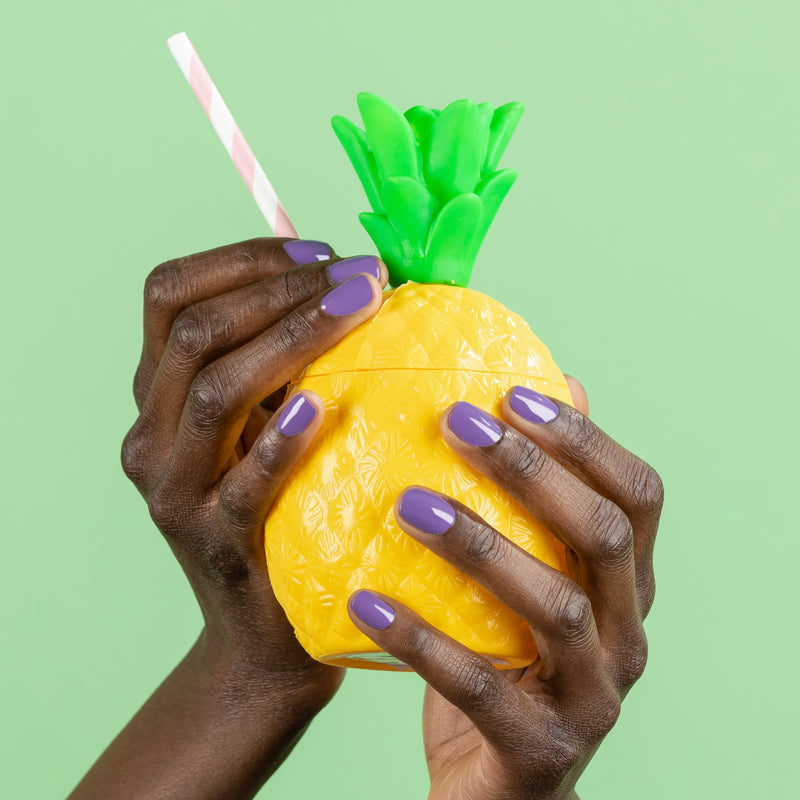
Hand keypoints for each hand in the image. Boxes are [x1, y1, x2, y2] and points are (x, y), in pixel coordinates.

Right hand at [71, 238, 386, 798]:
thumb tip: (365, 283)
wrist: (264, 628)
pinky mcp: (211, 539)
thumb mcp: (271, 426)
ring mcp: (173, 488)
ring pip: (213, 387)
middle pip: (195, 329)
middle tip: (362, 274)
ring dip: (291, 337)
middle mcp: (150, 432)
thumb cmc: (282, 510)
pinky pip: (242, 481)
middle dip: (282, 287)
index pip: (170, 294)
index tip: (319, 249)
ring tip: (360, 306)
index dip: (242, 258)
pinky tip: (322, 406)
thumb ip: (291, 363)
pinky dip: (279, 438)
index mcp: (158, 392)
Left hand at [347, 382, 661, 799]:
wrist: (500, 784)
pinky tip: (364, 599)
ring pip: (555, 608)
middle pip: (603, 536)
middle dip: (532, 472)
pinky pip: (480, 686)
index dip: (583, 439)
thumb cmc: (509, 657)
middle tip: (456, 423)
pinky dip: (422, 639)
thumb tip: (561, 383)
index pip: (636, 495)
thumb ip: (544, 498)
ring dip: (479, 547)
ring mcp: (594, 697)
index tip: (512, 393)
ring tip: (407, 504)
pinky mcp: (542, 748)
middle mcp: (628, 636)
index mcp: (630, 585)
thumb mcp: (530, 578)